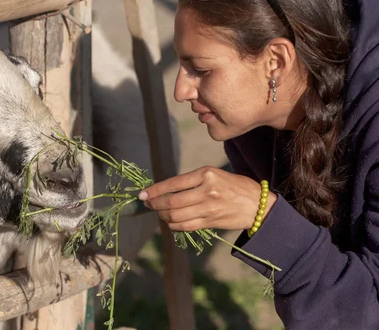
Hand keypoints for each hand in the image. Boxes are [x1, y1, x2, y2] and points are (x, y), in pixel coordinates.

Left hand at [138, 166, 276, 231]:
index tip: (143, 194)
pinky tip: (170, 221)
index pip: (173, 183)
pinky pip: (185, 226)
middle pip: (172, 202)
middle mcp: (206, 191)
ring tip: (159, 212)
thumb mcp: (215, 174)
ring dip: (163, 215)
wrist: (258, 205)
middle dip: (155, 204)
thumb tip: (167, 190)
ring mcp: (209, 208)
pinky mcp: (211, 222)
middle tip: (148, 204)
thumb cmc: (235, 186)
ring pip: (176, 216)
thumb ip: (193, 181)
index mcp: (206, 174)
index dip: (155, 191)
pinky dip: (173, 225)